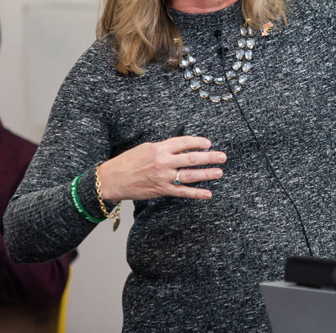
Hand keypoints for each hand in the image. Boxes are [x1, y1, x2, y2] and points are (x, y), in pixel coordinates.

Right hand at [96, 136, 225, 200]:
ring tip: (219, 172)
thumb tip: (181, 148)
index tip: (208, 143)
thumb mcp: (146, 148)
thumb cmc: (127, 162)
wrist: (113, 179)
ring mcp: (164, 177)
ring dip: (207, 174)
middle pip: (191, 158)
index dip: (198, 142)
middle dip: (209, 157)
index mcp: (159, 148)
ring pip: (190, 175)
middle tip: (222, 156)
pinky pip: (183, 192)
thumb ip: (164, 148)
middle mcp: (163, 162)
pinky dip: (196, 193)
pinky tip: (208, 193)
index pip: (184, 142)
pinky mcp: (162, 190)